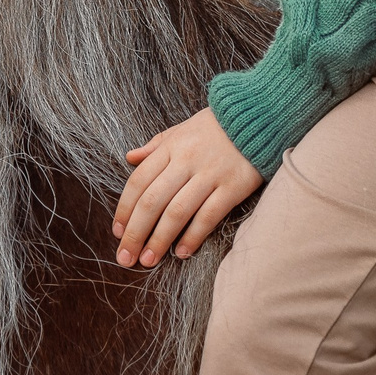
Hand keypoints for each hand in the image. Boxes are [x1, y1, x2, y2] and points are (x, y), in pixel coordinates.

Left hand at [112, 108, 261, 268]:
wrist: (258, 115)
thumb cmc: (216, 126)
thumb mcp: (181, 129)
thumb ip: (155, 145)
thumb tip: (130, 158)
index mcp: (171, 147)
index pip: (138, 181)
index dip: (125, 209)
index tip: (117, 232)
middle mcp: (186, 161)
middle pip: (152, 202)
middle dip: (136, 233)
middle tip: (126, 257)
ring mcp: (210, 174)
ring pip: (177, 212)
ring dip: (159, 240)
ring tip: (148, 260)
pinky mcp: (233, 187)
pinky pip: (208, 216)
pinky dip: (193, 237)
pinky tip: (181, 252)